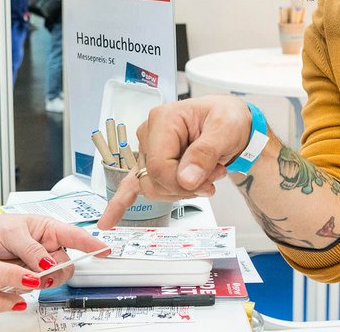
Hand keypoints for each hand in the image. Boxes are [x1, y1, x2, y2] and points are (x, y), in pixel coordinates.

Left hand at [0, 215, 109, 289]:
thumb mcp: (12, 232)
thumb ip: (31, 248)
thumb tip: (47, 262)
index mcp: (46, 229)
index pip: (74, 236)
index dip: (91, 243)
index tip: (104, 250)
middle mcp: (45, 248)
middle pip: (66, 263)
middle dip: (59, 268)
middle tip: (44, 269)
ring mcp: (35, 266)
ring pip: (52, 278)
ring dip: (42, 279)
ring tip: (24, 272)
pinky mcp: (24, 280)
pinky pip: (34, 288)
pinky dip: (28, 287)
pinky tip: (17, 280)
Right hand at [98, 95, 248, 228]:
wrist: (231, 121)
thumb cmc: (226, 118)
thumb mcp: (225, 130)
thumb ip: (205, 153)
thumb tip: (185, 179)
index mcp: (163, 120)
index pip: (159, 166)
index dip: (181, 183)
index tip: (206, 184)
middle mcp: (149, 134)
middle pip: (154, 181)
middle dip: (184, 188)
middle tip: (212, 179)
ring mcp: (148, 150)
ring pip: (151, 189)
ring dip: (180, 191)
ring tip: (206, 177)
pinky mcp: (151, 164)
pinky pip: (130, 186)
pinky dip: (120, 203)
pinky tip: (109, 221)